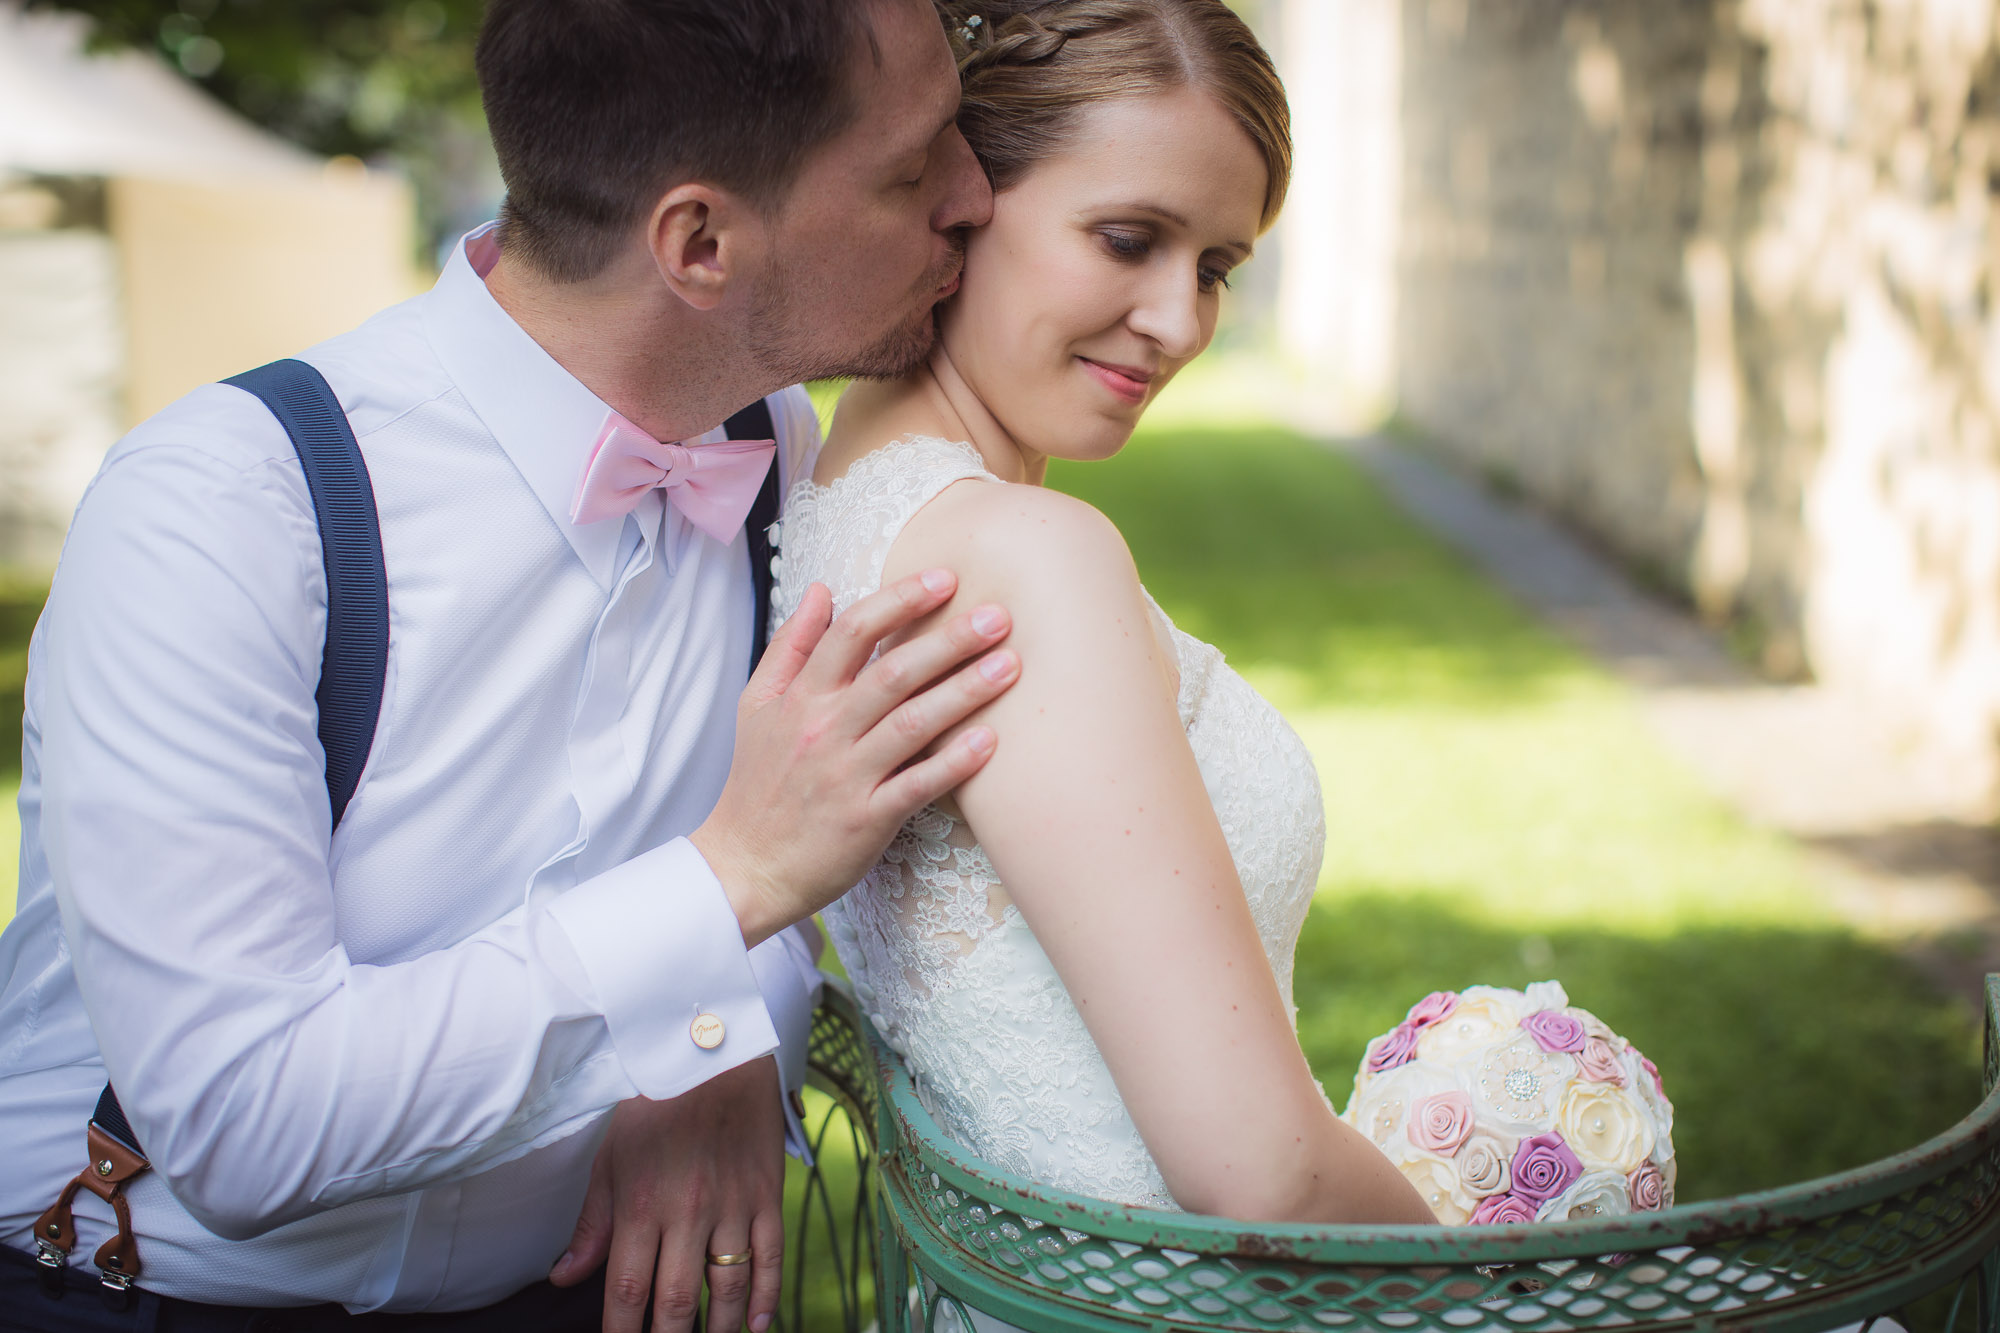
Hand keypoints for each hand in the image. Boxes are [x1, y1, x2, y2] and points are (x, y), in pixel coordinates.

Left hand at [549, 1057, 786, 1332]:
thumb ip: (592, 1224)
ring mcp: (733, 1205)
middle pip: (678, 1303)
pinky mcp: (767, 1195)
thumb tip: (564, 1277)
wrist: (716, 1051)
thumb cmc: (656, 1104)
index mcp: (641, 1204)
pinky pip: (772, 1257)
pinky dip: (768, 1298)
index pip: (627, 1292)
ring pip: (730, 1289)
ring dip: (721, 1331)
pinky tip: (759, 1326)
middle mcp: (688, 1211)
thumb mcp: (612, 1158)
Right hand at [693, 570, 1016, 945]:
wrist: (744, 866)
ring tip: (1010, 667)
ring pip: (911, 724)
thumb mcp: (757, 705)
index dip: (901, 600)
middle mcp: (825, 730)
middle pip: (893, 672)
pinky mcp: (867, 820)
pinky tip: (990, 740)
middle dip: (949, 641)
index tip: (945, 578)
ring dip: (963, 693)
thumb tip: (820, 589)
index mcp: (801, 698)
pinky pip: (917, 786)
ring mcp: (847, 776)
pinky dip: (953, 762)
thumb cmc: (757, 783)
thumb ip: (791, 645)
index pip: (853, 632)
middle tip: (999, 617)